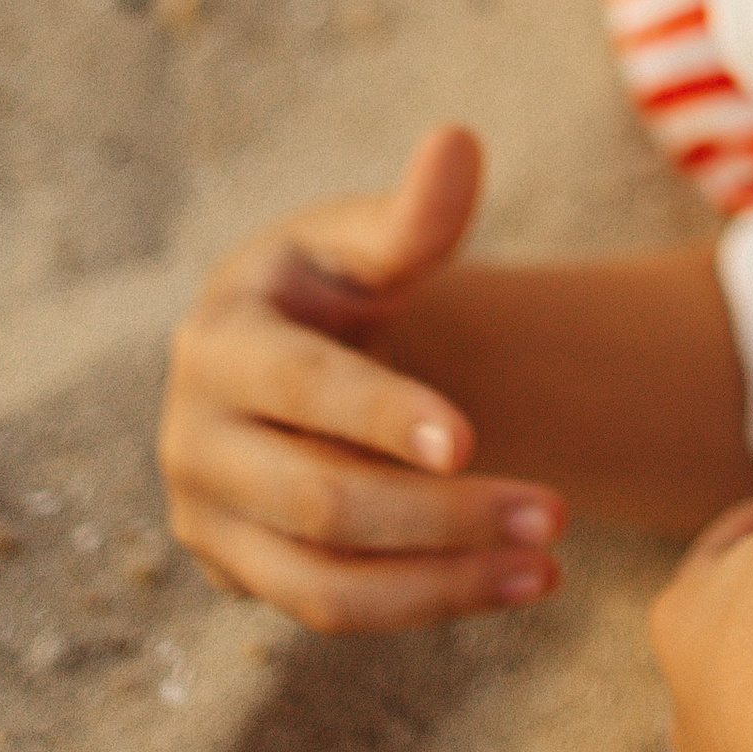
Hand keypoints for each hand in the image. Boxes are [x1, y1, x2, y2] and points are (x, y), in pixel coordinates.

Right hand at [158, 124, 567, 631]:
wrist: (282, 354)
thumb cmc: (330, 284)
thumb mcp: (364, 241)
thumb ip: (415, 212)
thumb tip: (458, 141)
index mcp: (219, 339)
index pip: (300, 387)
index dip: (381, 416)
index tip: (469, 438)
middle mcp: (195, 440)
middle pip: (319, 501)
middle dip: (442, 515)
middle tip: (557, 510)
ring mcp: (209, 519)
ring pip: (324, 582)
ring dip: (443, 581)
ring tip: (550, 564)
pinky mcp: (242, 573)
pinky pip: (334, 609)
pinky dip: (428, 604)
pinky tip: (520, 581)